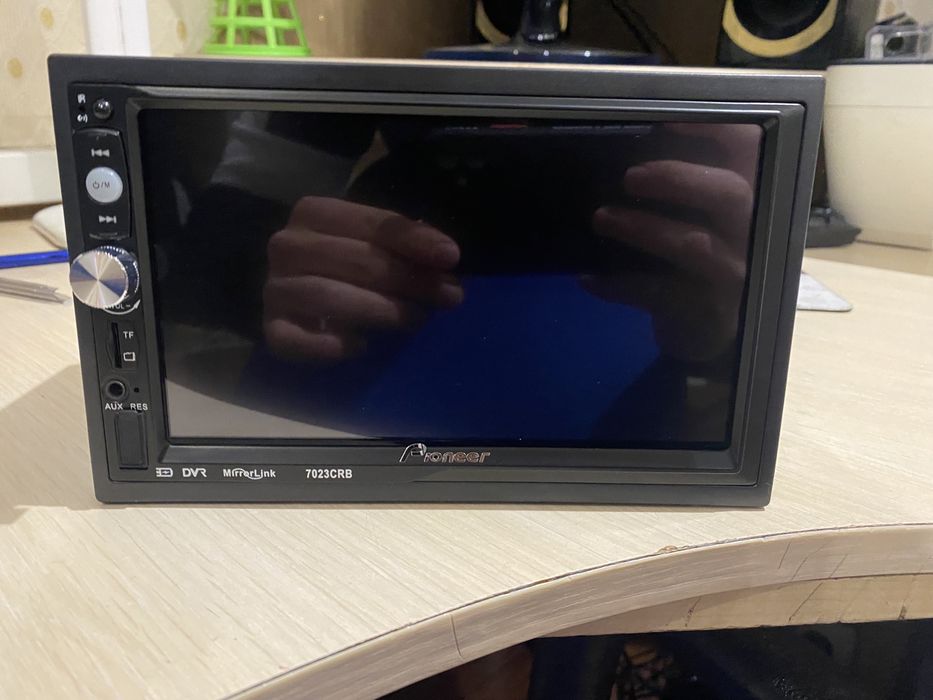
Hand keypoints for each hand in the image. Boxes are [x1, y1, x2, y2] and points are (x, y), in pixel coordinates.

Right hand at [264, 197, 461, 361]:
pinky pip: (294, 339)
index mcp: (314, 213)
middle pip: (355, 260)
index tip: (451, 257)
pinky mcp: (271, 328)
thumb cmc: (345, 264)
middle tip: (450, 296)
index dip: (414, 240)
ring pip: (328, 296)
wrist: (294, 294)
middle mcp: (287, 245)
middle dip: (409, 279)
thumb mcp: (375, 243)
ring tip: (416, 319)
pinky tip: (360, 346)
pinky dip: (327, 346)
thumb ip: (407, 243)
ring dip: (380, 310)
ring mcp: (275, 288)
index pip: (370, 223)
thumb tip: (445, 255)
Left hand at [584, 124, 760, 363]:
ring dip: (643, 228)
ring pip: (693, 245)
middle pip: (730, 194)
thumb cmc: (696, 267)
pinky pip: (659, 294)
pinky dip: (619, 285)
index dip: (715, 130)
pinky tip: (588, 278)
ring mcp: (730, 275)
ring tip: (600, 218)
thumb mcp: (699, 225)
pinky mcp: (705, 312)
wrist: (708, 339)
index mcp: (747, 200)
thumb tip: (621, 159)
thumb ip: (678, 193)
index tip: (668, 122)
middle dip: (679, 178)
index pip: (748, 151)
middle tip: (630, 176)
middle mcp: (749, 234)